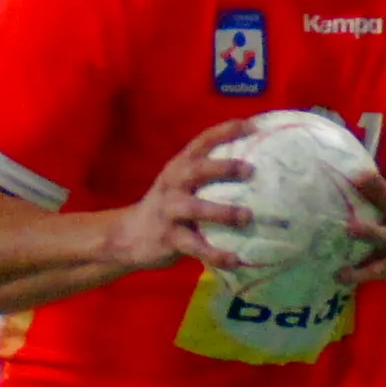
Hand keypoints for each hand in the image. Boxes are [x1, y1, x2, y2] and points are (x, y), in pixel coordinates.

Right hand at [113, 116, 257, 278]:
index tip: (252, 126)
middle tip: (250, 170)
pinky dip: (216, 254)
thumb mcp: (181, 185)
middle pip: (196, 170)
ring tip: (247, 216)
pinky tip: (236, 260)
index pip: (202, 141)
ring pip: (195, 208)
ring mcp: (169, 210)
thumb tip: (257, 172)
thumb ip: (208, 177)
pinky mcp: (168, 238)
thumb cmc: (169, 208)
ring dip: (222, 211)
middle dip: (223, 167)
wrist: (128, 236)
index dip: (226, 131)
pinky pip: (195, 247)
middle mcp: (173, 183)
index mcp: (179, 166)